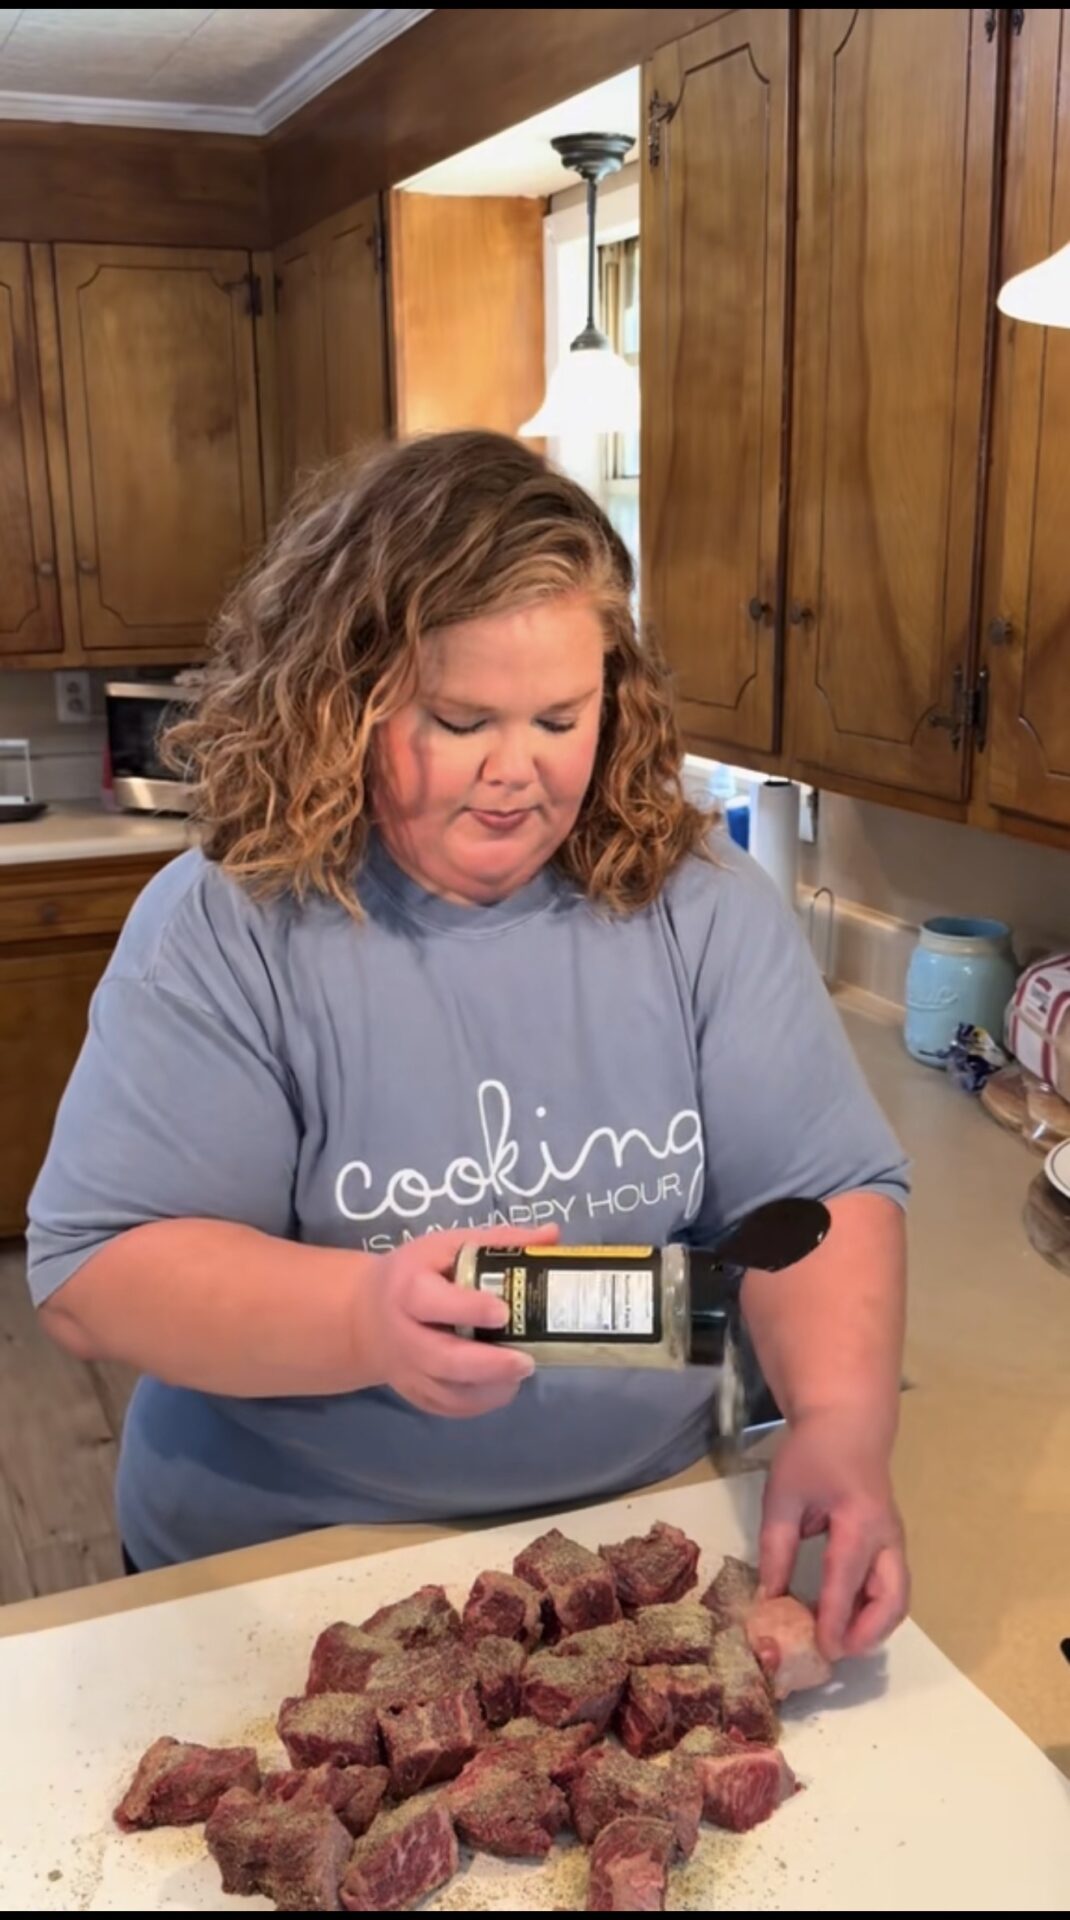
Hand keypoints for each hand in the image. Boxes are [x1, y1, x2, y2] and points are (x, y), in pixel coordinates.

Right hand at [355, 1226, 558, 1418]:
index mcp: (408, 1289)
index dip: (467, 1308)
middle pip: (441, 1358)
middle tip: (526, 1362)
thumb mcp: (448, 1246)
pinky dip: (478, 1403)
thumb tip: (552, 1235)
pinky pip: (447, 1407)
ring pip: (447, 1392)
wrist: (367, 1315)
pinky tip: (502, 1387)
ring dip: (488, 1389)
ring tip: (520, 1374)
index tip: (503, 1311)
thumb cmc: (416, 1273)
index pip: (431, 1302)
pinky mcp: (415, 1393)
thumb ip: (498, 1242)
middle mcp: (403, 1335)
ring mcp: (407, 1370)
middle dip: (487, 1365)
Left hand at [758, 1407, 908, 1661]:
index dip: (836, 1618)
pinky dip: (874, 1610)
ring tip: (838, 1641)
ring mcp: (895, 1542)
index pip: (847, 1579)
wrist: (848, 1425)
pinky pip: (892, 1587)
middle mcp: (887, 1537)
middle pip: (893, 1598)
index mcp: (858, 1521)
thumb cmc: (812, 1456)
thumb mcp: (783, 1497)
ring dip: (874, 1626)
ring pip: (898, 1597)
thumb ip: (777, 1547)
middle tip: (834, 1652)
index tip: (824, 1649)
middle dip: (868, 1633)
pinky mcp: (892, 1546)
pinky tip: (845, 1618)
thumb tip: (769, 1599)